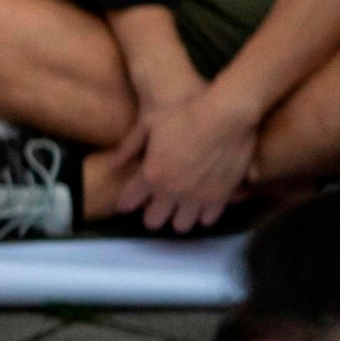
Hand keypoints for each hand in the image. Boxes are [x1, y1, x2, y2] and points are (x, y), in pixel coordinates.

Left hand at [122, 86, 257, 232]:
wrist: (227, 116)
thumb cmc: (185, 114)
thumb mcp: (149, 124)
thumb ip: (129, 146)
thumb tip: (113, 164)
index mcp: (151, 175)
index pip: (129, 203)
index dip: (127, 202)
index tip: (130, 200)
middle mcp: (172, 191)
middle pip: (153, 221)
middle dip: (152, 214)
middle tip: (156, 204)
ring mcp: (197, 197)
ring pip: (181, 226)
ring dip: (178, 217)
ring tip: (180, 205)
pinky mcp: (221, 198)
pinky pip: (207, 219)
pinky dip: (203, 213)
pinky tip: (201, 202)